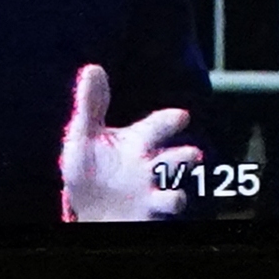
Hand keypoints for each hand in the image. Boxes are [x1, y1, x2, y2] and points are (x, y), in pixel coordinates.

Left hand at [57, 63, 196, 221]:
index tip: (181, 117)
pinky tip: (173, 198)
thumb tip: (93, 68)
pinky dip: (173, 201)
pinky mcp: (149, 210)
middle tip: (194, 154)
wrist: (87, 209)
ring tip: (183, 182)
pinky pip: (166, 205)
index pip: (156, 126)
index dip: (168, 121)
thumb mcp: (84, 135)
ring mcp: (151, 189)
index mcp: (136, 142)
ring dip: (180, 183)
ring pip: (173, 180)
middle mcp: (148, 165)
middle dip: (185, 156)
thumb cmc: (90, 169)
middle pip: (172, 157)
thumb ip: (91, 104)